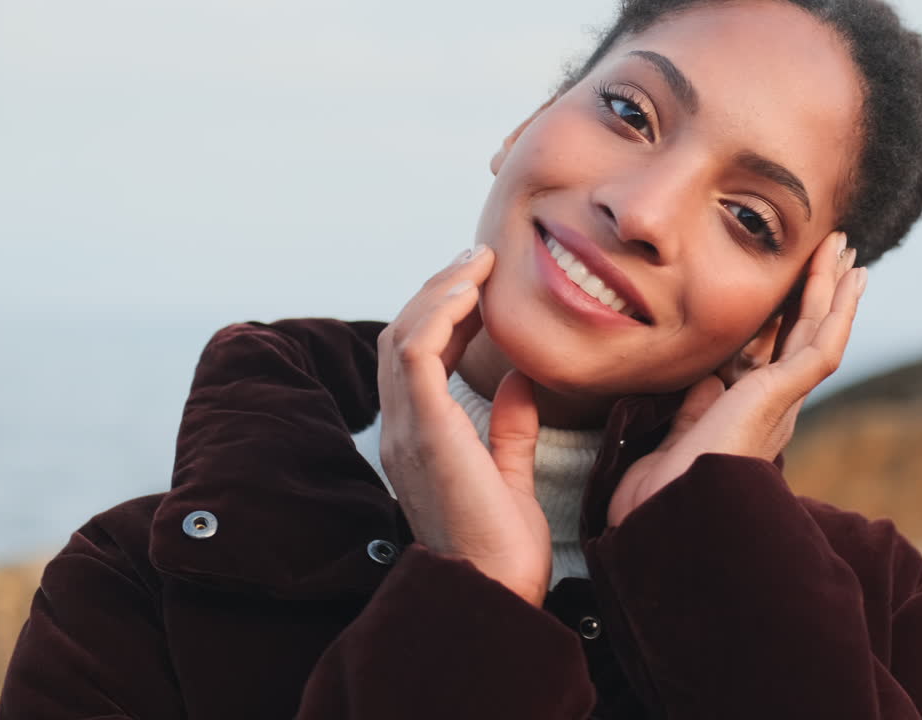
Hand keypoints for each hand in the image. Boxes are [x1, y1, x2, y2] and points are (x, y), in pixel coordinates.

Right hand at [376, 245, 550, 606]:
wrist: (496, 596)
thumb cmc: (503, 551)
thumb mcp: (509, 475)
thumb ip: (509, 428)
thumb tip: (520, 380)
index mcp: (417, 439)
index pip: (414, 359)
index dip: (443, 314)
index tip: (482, 284)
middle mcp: (401, 430)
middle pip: (401, 336)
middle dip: (438, 290)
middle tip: (479, 259)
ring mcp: (406, 431)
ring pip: (403, 334)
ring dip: (439, 291)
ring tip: (477, 263)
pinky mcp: (425, 433)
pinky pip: (416, 352)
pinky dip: (440, 313)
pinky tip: (473, 293)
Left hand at [608, 232, 864, 526]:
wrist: (664, 514)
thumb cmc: (663, 489)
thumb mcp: (679, 437)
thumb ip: (697, 409)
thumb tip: (707, 381)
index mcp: (749, 415)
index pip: (773, 354)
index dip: (785, 316)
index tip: (790, 287)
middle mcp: (774, 407)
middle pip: (803, 337)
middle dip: (818, 295)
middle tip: (835, 256)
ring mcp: (782, 401)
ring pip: (819, 333)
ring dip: (834, 290)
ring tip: (848, 253)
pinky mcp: (783, 395)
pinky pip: (822, 344)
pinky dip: (838, 309)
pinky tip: (851, 278)